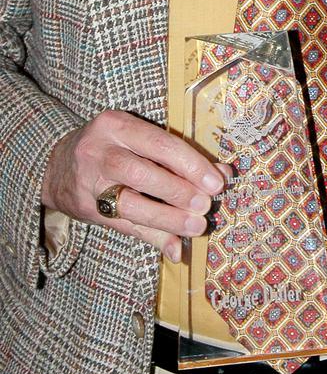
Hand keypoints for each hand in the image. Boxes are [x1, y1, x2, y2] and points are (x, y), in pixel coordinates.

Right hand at [42, 109, 226, 260]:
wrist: (57, 166)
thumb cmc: (113, 147)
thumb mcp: (138, 139)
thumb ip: (178, 155)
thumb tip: (223, 174)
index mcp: (116, 125)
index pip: (160, 143)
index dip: (190, 164)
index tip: (216, 182)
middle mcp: (100, 151)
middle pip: (141, 173)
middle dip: (178, 191)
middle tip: (205, 206)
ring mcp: (90, 182)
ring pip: (130, 204)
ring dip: (167, 218)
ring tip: (195, 227)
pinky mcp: (87, 210)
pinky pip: (124, 227)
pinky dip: (153, 238)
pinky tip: (174, 248)